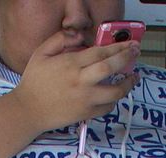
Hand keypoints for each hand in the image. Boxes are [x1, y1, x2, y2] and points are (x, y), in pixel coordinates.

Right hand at [14, 31, 140, 133]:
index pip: (101, 52)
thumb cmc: (34, 81)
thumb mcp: (42, 52)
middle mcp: (81, 81)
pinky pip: (107, 108)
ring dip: (128, 83)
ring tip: (134, 77)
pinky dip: (114, 100)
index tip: (129, 43)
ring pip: (115, 92)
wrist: (28, 111)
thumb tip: (79, 36)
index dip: (118, 46)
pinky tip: (116, 92)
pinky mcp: (86, 114)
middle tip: (136, 52)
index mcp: (71, 63)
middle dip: (127, 58)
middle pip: (111, 67)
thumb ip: (60, 39)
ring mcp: (85, 99)